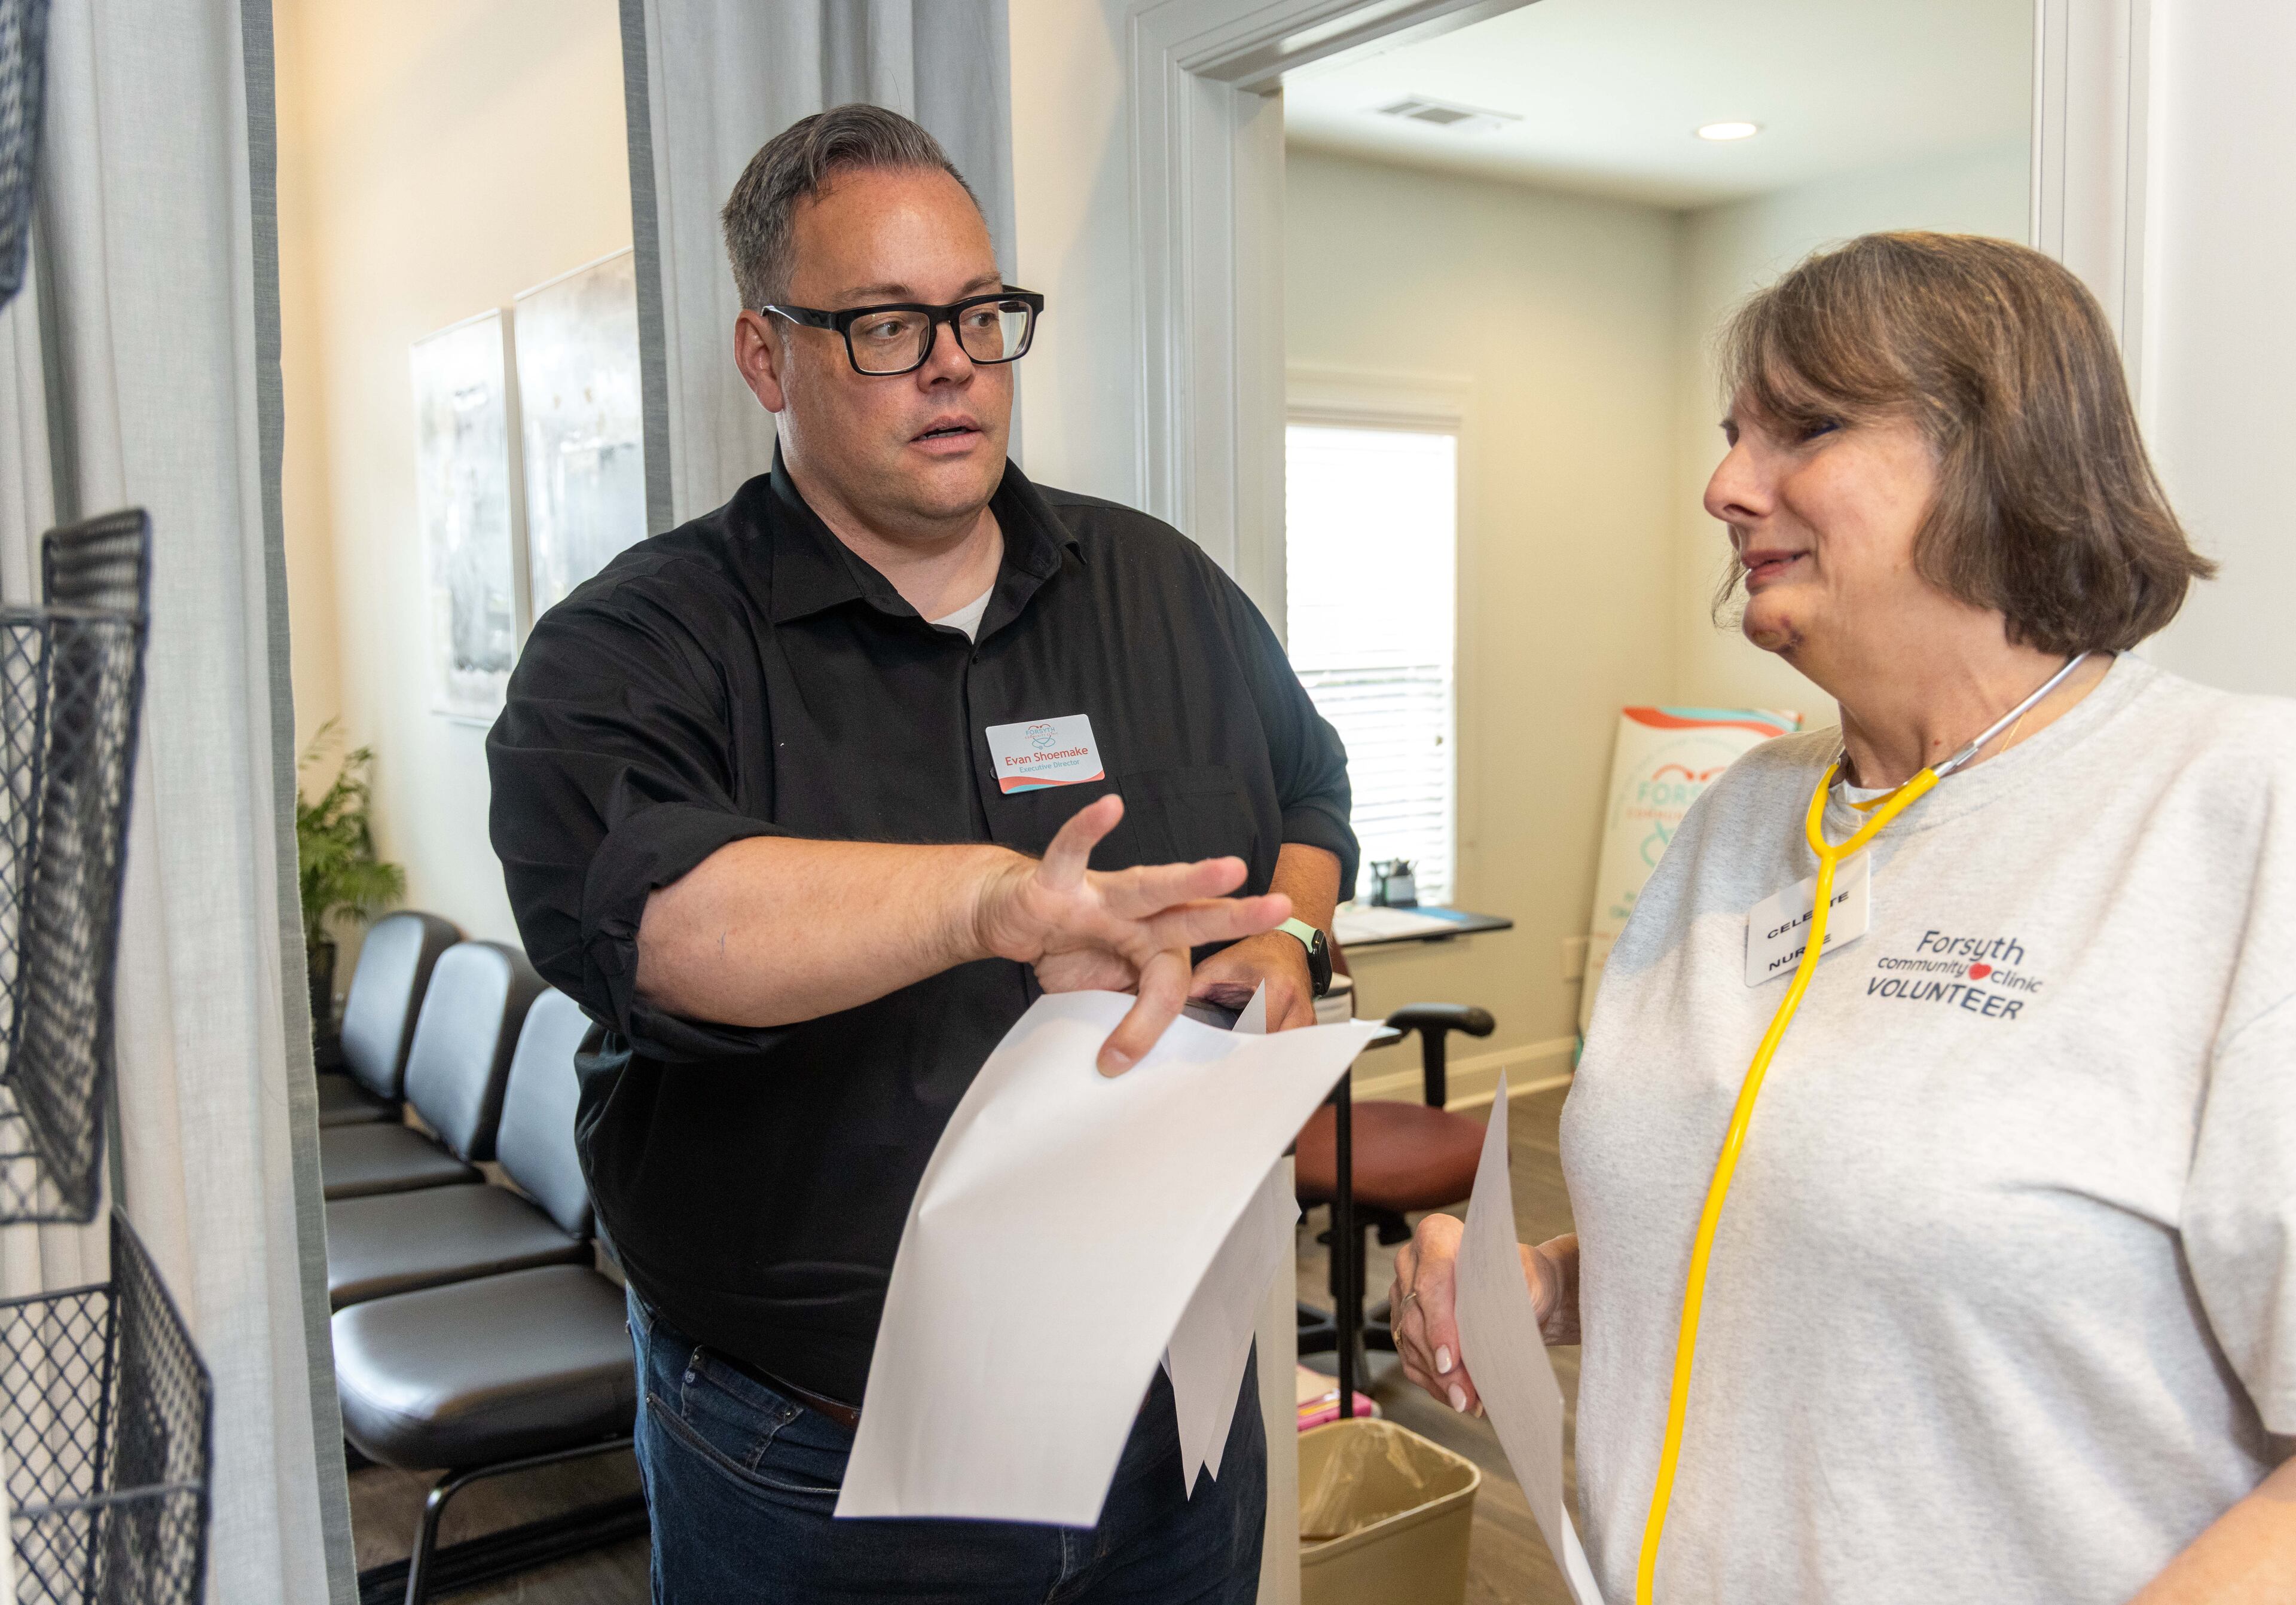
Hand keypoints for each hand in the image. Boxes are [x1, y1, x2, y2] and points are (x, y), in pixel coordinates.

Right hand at [974, 794, 1290, 1073]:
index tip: (1118, 1058)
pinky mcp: (1056, 882)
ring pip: (1150, 886)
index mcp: (1150, 947)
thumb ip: (1124, 1013)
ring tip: (1232, 868)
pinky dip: (1088, 831)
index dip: (1145, 1024)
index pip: (1166, 986)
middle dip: (1235, 917)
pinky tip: (1109, 807)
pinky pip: (1072, 853)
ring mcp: (1099, 896)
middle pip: (1190, 917)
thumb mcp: (1096, 994)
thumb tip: (1130, 1059)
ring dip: (1190, 879)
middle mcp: (1135, 917)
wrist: (1004, 916)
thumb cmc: (1062, 951)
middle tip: (1280, 909)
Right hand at [1391, 1218, 1572, 1413]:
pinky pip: (1410, 1357)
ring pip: (1410, 1343)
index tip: (1452, 1360)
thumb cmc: (1522, 1277)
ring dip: (1438, 1379)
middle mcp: (1411, 1263)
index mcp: (1436, 1236)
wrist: (1521, 1288)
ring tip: (1467, 1401)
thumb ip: (1503, 1297)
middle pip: (1416, 1319)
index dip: (1439, 1324)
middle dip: (1442, 1364)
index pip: (1431, 1282)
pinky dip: (1433, 1382)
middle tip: (1465, 1394)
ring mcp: (1403, 1294)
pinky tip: (1454, 1395)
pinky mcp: (1405, 1323)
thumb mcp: (1525, 1279)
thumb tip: (1487, 1332)